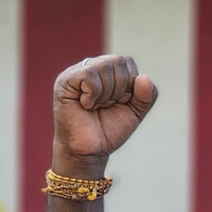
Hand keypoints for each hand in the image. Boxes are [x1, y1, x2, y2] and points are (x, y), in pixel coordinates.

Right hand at [52, 55, 155, 175]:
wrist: (90, 150)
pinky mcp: (65, 82)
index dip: (131, 84)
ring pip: (104, 67)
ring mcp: (76, 73)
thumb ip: (147, 96)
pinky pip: (88, 75)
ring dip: (107, 94)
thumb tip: (144, 77)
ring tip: (96, 106)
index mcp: (107, 71)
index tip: (120, 102)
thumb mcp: (136, 112)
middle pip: (118, 62)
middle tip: (107, 105)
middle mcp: (91, 67)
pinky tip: (86, 105)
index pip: (127, 62)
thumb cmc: (109, 129)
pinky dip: (94, 94)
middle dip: (121, 89)